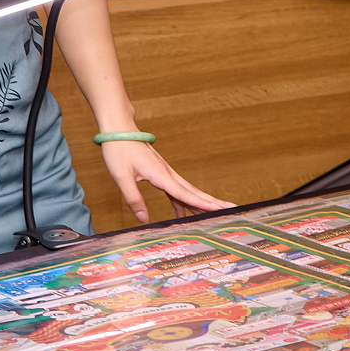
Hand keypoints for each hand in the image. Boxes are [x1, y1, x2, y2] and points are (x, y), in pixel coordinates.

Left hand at [100, 140, 234, 222]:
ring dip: (200, 201)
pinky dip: (182, 201)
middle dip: (211, 201)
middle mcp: (167, 173)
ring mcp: (165, 172)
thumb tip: (144, 219)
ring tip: (216, 213)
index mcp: (160, 174)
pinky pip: (175, 189)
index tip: (218, 209)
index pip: (183, 193)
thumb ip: (133, 198)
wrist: (119, 130)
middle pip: (193, 191)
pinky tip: (182, 212)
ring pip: (187, 190)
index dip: (200, 203)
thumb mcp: (121, 176)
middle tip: (230, 209)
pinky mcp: (160, 172)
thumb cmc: (119, 150)